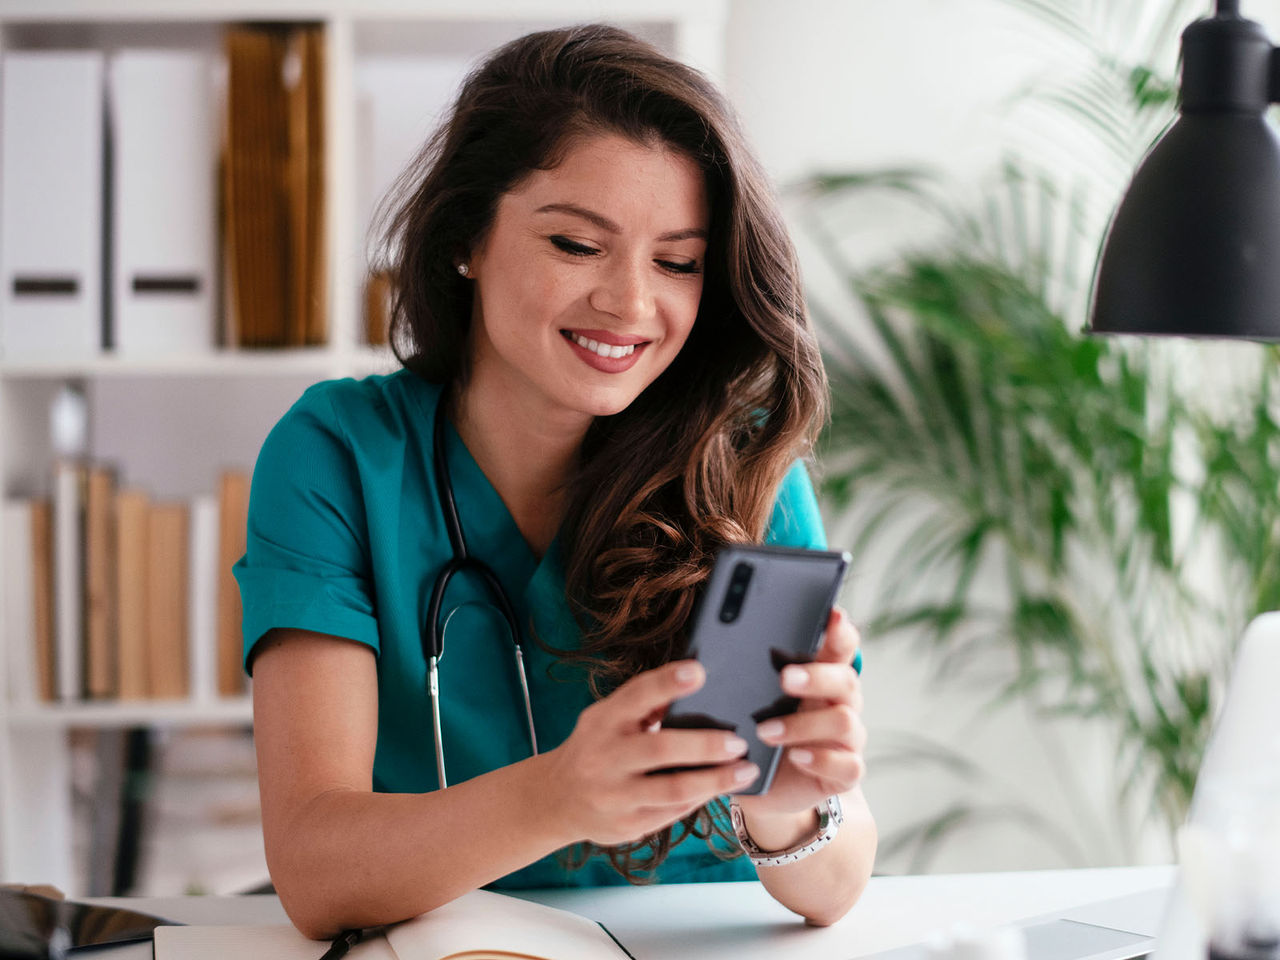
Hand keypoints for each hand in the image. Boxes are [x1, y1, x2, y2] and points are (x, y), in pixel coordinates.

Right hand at [543, 660, 758, 846]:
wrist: (555, 799)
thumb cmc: (594, 747)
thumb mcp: (607, 719)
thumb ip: (641, 704)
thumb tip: (692, 679)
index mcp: (602, 721)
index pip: (636, 695)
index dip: (667, 682)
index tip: (699, 671)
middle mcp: (604, 757)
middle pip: (661, 748)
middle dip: (706, 745)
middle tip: (740, 741)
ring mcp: (614, 795)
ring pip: (673, 789)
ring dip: (715, 780)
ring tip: (746, 770)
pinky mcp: (626, 825)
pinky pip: (672, 812)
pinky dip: (701, 799)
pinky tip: (722, 789)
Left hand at [734, 607, 865, 822]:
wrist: (759, 782)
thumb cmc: (752, 729)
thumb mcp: (746, 698)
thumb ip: (743, 672)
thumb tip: (703, 651)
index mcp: (822, 675)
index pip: (841, 646)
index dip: (840, 630)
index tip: (831, 615)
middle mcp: (841, 703)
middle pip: (846, 679)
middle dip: (816, 676)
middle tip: (784, 678)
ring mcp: (847, 738)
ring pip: (844, 721)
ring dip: (803, 724)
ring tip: (765, 730)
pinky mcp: (845, 772)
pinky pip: (848, 765)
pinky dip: (821, 759)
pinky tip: (795, 756)